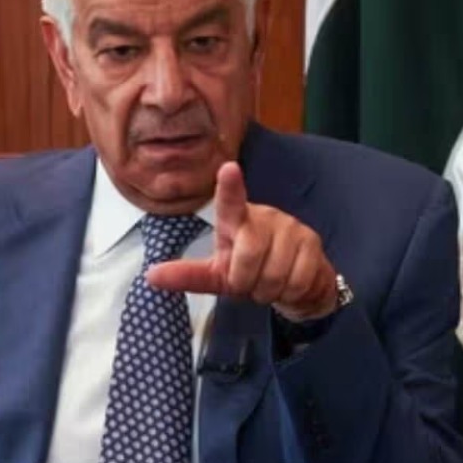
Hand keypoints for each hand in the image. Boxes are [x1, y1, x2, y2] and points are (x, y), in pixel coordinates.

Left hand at [145, 161, 337, 321]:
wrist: (296, 285)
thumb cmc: (251, 273)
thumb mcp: (218, 276)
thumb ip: (188, 276)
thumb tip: (150, 276)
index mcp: (235, 221)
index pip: (230, 202)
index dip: (229, 186)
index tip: (228, 169)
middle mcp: (264, 216)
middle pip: (249, 252)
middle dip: (246, 282)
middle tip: (250, 285)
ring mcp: (290, 226)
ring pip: (274, 272)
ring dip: (268, 291)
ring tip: (270, 285)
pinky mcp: (312, 241)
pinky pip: (297, 279)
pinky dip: (289, 294)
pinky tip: (289, 286)